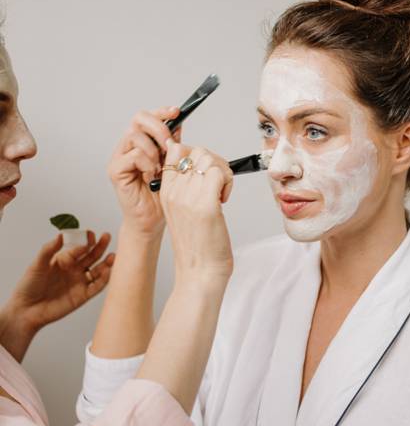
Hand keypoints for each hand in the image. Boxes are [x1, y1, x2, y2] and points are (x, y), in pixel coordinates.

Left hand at [1, 231, 113, 336]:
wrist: (26, 309)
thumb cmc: (29, 286)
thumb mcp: (37, 264)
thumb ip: (48, 249)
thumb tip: (61, 234)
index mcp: (64, 260)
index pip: (79, 248)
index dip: (85, 241)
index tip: (90, 235)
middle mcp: (74, 270)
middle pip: (91, 256)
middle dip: (100, 247)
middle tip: (107, 236)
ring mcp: (79, 282)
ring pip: (98, 271)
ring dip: (107, 263)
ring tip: (113, 255)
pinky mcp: (83, 296)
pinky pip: (97, 286)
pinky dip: (104, 279)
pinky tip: (108, 271)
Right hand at [109, 106, 180, 236]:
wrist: (152, 220)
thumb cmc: (161, 195)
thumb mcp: (172, 164)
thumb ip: (172, 144)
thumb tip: (178, 123)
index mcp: (141, 142)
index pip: (147, 117)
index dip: (161, 112)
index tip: (176, 112)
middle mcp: (127, 146)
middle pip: (138, 119)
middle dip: (158, 127)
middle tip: (169, 143)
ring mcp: (119, 157)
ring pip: (135, 136)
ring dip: (154, 150)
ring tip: (160, 167)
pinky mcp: (115, 170)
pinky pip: (133, 155)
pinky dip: (147, 163)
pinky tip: (151, 176)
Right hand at [160, 139, 233, 281]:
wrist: (200, 273)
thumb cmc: (198, 245)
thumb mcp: (183, 212)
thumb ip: (186, 188)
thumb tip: (201, 165)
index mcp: (166, 192)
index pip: (176, 151)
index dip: (196, 157)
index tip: (206, 175)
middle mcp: (174, 192)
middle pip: (197, 151)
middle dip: (214, 163)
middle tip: (218, 185)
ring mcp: (188, 198)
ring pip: (209, 159)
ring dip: (222, 172)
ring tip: (221, 193)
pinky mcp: (205, 205)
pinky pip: (219, 174)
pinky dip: (228, 182)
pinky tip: (224, 200)